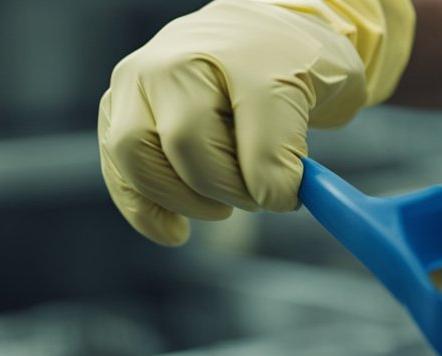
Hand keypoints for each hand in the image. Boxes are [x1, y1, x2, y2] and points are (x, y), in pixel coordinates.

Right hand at [98, 0, 413, 244]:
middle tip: (254, 196)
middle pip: (186, 142)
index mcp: (239, 52)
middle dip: (226, 187)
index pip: (256, 131)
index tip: (290, 197)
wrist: (252, 36)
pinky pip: (117, 170)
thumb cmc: (289, 65)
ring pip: (136, 154)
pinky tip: (175, 232)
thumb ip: (300, 144)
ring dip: (181, 198)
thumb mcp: (325, 89)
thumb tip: (275, 197)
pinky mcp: (116, 108)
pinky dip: (144, 210)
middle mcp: (177, 59)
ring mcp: (138, 82)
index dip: (275, 180)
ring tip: (218, 204)